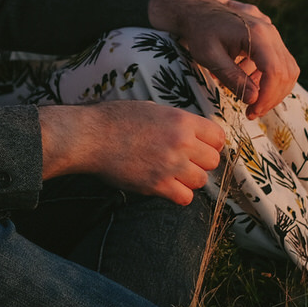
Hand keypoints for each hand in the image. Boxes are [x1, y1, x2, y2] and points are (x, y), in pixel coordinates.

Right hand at [39, 101, 223, 204]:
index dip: (210, 143)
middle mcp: (181, 143)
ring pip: (201, 181)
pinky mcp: (158, 185)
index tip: (200, 147)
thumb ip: (174, 121)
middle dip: (200, 162)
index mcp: (181, 120)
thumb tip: (189, 131)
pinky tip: (165, 186)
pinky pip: (185, 198)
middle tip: (183, 162)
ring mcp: (170, 165)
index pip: (218, 136)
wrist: (90, 137)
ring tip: (171, 174)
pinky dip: (178, 195)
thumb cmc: (114, 119)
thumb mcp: (150, 108)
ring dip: (188, 179)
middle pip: (212, 161)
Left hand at [148, 0, 299, 120]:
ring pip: (288, 68)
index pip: (275, 71)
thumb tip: (254, 99)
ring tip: (250, 101)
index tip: (252, 111)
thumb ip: (232, 77)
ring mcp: (272, 32)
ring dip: (273, 89)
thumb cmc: (199, 32)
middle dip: (271, 97)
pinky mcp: (270, 37)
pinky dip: (270, 78)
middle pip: (286, 72)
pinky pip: (281, 62)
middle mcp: (270, 31)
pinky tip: (249, 83)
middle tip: (252, 112)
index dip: (267, 96)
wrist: (197, 10)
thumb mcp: (210, 57)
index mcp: (256, 34)